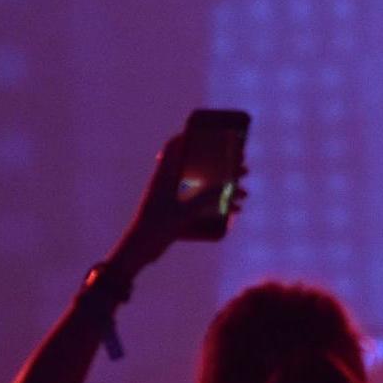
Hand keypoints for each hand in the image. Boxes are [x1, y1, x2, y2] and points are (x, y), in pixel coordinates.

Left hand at [106, 134, 244, 277]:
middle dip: (222, 165)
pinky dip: (217, 205)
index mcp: (164, 175)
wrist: (139, 250)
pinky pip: (201, 204)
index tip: (209, 133)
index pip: (173, 147)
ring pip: (203, 186)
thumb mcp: (184, 211)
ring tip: (244, 194)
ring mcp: (174, 198)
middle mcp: (169, 183)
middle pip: (198, 166)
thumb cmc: (156, 227)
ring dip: (224, 189)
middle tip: (242, 166)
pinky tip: (233, 213)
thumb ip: (206, 198)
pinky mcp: (178, 212)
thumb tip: (229, 187)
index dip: (188, 136)